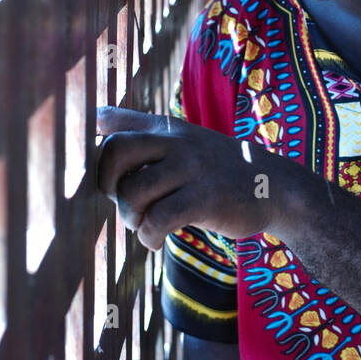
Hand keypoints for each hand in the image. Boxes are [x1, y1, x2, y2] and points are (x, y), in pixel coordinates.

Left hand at [95, 106, 300, 249]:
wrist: (276, 186)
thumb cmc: (217, 169)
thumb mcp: (183, 141)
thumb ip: (143, 133)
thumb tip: (93, 124)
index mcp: (165, 127)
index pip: (111, 118)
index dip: (86, 138)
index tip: (84, 164)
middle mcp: (176, 141)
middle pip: (114, 151)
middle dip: (105, 183)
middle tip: (119, 200)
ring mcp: (192, 168)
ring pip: (133, 192)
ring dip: (130, 217)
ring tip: (144, 224)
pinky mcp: (206, 198)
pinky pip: (158, 220)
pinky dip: (148, 236)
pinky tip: (155, 240)